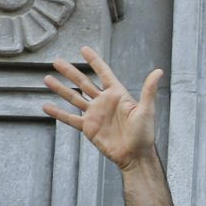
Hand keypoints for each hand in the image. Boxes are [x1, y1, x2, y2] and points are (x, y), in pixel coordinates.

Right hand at [42, 47, 163, 170]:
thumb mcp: (146, 110)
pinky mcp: (88, 127)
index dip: (94, 61)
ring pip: (74, 97)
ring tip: (47, 78)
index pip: (104, 73)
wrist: (135, 156)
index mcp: (118, 95)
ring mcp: (95, 114)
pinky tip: (46, 106)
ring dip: (61, 88)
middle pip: (84, 82)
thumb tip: (159, 71)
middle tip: (56, 61)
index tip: (84, 49)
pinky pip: (70, 118)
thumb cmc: (145, 134)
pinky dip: (58, 113)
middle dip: (70, 71)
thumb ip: (148, 90)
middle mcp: (104, 102)